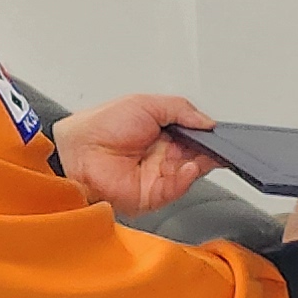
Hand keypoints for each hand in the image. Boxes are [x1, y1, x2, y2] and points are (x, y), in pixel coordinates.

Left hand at [54, 93, 217, 213]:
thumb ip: (180, 109)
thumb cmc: (101, 125)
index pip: (193, 136)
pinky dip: (186, 180)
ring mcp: (157, 175)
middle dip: (209, 150)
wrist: (78, 149)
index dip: (207, 136)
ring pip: (190, 173)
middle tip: (216, 144)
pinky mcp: (151, 194)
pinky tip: (189, 167)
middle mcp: (161, 155)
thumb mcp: (147, 103)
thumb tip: (207, 121)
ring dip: (201, 164)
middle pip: (196, 155)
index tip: (219, 133)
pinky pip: (176, 189)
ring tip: (203, 154)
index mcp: (161, 132)